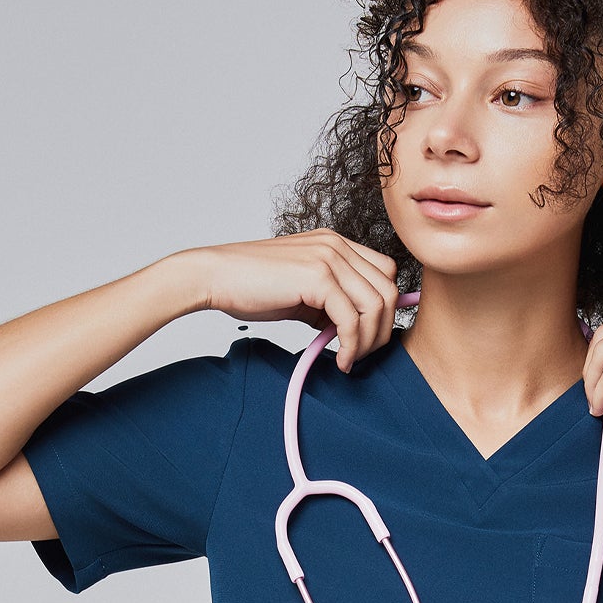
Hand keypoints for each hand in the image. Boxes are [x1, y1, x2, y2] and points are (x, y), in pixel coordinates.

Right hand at [182, 230, 400, 371]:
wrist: (213, 277)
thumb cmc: (250, 286)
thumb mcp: (300, 293)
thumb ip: (329, 305)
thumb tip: (350, 331)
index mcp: (335, 243)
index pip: (384, 273)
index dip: (384, 309)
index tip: (368, 338)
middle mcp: (336, 245)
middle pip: (388, 289)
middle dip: (382, 329)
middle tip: (363, 355)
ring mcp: (329, 257)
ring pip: (376, 304)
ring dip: (369, 341)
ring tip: (349, 359)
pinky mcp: (318, 277)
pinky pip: (352, 318)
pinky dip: (351, 345)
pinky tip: (339, 359)